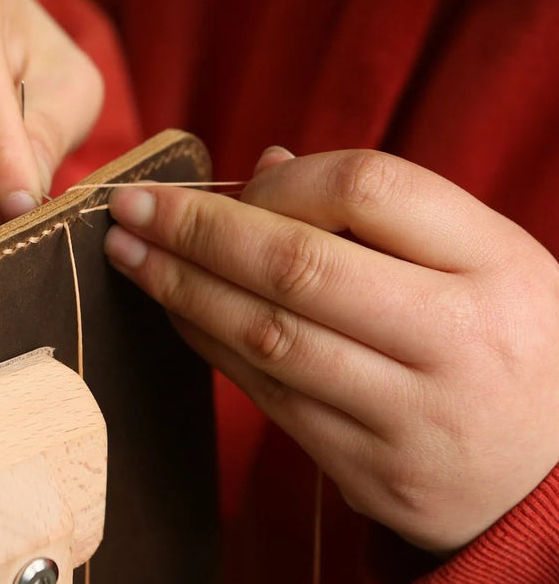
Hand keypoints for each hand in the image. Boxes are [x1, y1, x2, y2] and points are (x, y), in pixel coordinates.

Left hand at [103, 147, 558, 552]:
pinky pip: (268, 395)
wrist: (555, 482)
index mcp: (498, 266)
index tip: (227, 183)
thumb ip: (388, 211)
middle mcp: (457, 341)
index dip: (280, 180)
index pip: (369, 188)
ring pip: (268, 337)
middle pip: (298, 265)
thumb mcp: (487, 261)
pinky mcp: (369, 470)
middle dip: (197, 232)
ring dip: (183, 290)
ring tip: (130, 256)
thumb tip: (268, 164)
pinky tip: (176, 311)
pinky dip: (210, 345)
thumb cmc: (508, 345)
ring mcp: (411, 415)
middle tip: (132, 208)